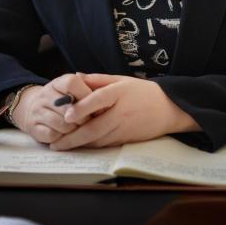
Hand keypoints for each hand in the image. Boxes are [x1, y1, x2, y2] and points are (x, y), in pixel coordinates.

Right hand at [11, 73, 93, 144]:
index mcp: (58, 82)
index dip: (87, 95)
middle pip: (69, 108)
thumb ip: (88, 92)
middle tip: (92, 123)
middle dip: (84, 119)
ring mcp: (37, 111)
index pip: (72, 83)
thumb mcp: (73, 91)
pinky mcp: (34, 127)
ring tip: (80, 130)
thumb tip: (103, 104)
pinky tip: (67, 136)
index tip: (99, 107)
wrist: (33, 109)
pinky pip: (53, 135)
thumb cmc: (63, 101)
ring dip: (74, 130)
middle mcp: (45, 95)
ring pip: (62, 124)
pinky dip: (63, 138)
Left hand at [49, 73, 199, 150]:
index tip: (66, 115)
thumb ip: (98, 80)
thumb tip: (76, 77)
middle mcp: (121, 113)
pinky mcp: (127, 139)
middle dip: (73, 138)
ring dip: (79, 145)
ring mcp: (124, 129)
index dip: (82, 108)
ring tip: (61, 146)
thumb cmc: (144, 92)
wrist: (170, 109)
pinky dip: (91, 147)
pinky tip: (78, 147)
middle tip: (55, 143)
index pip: (98, 100)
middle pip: (94, 128)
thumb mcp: (122, 80)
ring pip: (98, 140)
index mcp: (119, 93)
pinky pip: (105, 145)